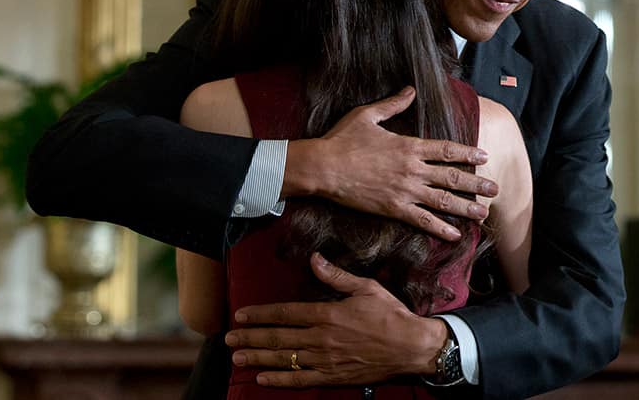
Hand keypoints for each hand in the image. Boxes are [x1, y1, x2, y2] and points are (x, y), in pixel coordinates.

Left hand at [226, 253, 448, 387]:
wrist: (410, 346)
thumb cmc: (390, 314)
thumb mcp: (365, 287)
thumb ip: (336, 276)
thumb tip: (315, 259)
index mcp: (327, 314)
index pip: (285, 313)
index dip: (260, 314)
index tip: (241, 315)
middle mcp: (321, 338)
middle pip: (278, 338)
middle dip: (250, 338)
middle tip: (228, 340)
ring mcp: (325, 360)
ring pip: (285, 359)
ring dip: (258, 358)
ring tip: (238, 358)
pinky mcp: (333, 376)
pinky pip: (301, 379)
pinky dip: (280, 379)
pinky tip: (263, 379)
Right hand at [284, 86, 497, 240]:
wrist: (322, 167)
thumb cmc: (342, 139)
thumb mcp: (368, 115)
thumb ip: (393, 103)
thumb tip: (410, 89)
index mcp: (409, 146)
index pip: (447, 150)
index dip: (468, 153)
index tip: (484, 157)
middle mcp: (412, 169)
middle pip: (452, 177)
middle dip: (476, 184)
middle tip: (495, 189)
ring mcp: (404, 191)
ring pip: (443, 201)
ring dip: (466, 208)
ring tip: (484, 213)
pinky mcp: (393, 208)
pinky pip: (422, 221)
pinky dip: (440, 228)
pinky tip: (455, 234)